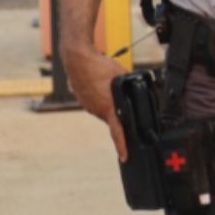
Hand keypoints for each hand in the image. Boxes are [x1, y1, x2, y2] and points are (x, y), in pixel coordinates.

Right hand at [64, 46, 129, 161]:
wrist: (78, 58)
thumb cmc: (100, 66)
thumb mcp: (122, 76)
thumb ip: (129, 87)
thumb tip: (137, 91)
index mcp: (108, 106)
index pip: (117, 131)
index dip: (122, 146)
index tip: (124, 156)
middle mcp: (97, 109)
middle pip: (111, 119)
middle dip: (118, 115)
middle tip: (125, 104)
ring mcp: (88, 105)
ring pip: (103, 111)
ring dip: (109, 105)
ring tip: (110, 91)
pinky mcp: (83, 100)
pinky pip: (95, 104)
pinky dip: (100, 99)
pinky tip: (101, 88)